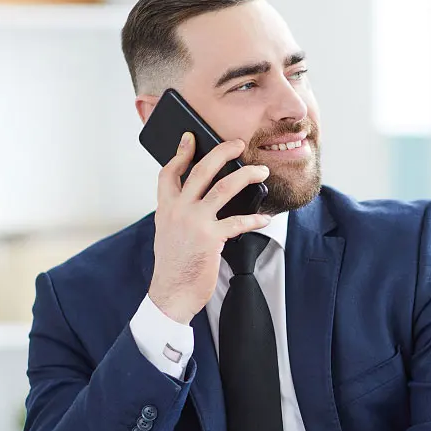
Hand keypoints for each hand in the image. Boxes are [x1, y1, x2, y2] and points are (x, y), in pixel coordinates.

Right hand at [149, 132, 270, 324]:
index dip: (180, 153)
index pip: (169, 172)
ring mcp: (195, 222)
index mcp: (166, 208)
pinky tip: (264, 219)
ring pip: (224, 187)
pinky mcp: (211, 238)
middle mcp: (178, 210)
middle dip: (222, 151)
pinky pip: (238, 221)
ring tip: (260, 171)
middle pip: (201, 170)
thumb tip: (198, 199)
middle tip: (238, 143)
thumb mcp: (167, 233)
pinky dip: (255, 219)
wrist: (171, 293)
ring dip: (246, 176)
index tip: (190, 138)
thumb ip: (178, 213)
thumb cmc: (173, 265)